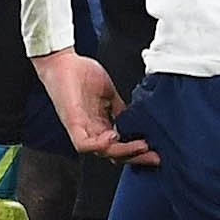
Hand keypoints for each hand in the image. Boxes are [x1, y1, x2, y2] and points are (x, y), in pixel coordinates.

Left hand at [29, 49, 157, 164]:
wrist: (61, 61)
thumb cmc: (81, 75)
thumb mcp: (108, 94)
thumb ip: (120, 109)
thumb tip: (136, 119)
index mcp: (100, 125)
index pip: (120, 146)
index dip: (137, 151)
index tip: (157, 151)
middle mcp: (91, 131)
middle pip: (114, 154)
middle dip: (136, 157)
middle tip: (155, 157)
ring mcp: (81, 128)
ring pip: (102, 152)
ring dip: (122, 152)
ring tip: (141, 146)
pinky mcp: (72, 122)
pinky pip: (83, 143)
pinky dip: (98, 145)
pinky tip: (114, 136)